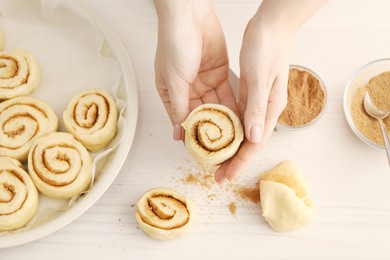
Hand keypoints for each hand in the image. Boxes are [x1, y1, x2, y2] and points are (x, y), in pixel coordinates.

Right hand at [154, 0, 237, 139]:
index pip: (182, 120)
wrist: (190, 16)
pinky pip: (227, 94)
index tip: (203, 152)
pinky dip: (233, 106)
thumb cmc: (174, 45)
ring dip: (225, 121)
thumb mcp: (174, 81)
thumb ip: (179, 107)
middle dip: (211, 132)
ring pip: (216, 107)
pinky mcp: (220, 74)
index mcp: (171, 93)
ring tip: (234, 137)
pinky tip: (240, 120)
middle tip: (222, 148)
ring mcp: (204, 83)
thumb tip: (178, 133)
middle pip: (201, 116)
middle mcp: (188, 90)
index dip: (192, 136)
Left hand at [215, 0, 326, 182]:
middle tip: (217, 175)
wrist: (272, 27)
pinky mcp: (249, 93)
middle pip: (248, 143)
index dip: (239, 162)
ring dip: (229, 147)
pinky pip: (237, 117)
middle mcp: (265, 109)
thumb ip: (257, 108)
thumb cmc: (268, 49)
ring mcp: (257, 102)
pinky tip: (217, 134)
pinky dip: (228, 129)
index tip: (226, 176)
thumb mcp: (260, 78)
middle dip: (233, 160)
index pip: (254, 144)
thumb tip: (253, 139)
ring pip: (242, 132)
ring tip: (214, 159)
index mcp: (270, 108)